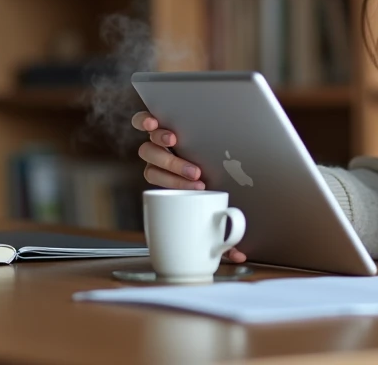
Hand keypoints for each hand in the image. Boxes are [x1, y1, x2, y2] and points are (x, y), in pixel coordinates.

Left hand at [132, 111, 247, 263]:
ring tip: (177, 142)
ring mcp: (155, 143)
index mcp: (168, 183)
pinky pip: (138, 121)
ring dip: (161, 146)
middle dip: (174, 171)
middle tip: (195, 172)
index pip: (161, 187)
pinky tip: (153, 121)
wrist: (211, 135)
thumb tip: (238, 257)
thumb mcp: (218, 202)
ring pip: (147, 147)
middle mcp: (158, 163)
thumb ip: (224, 230)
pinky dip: (143, 120)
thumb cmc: (215, 179)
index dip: (176, 187)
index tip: (199, 188)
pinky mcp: (153, 121)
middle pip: (152, 169)